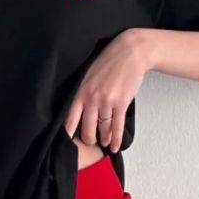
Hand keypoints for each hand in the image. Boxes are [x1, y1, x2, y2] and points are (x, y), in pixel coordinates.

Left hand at [64, 29, 150, 152]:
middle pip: (87, 130)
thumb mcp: (88, 76)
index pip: (70, 120)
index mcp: (80, 93)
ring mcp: (106, 103)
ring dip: (104, 139)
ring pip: (103, 130)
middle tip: (90, 142)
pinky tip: (115, 146)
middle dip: (88, 140)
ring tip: (104, 143)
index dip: (69, 134)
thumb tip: (79, 109)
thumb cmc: (109, 62)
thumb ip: (83, 93)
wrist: (130, 52)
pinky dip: (117, 139)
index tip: (68, 143)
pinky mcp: (121, 103)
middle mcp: (91, 100)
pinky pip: (117, 127)